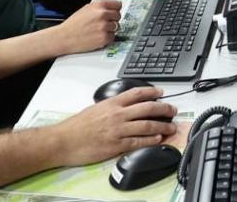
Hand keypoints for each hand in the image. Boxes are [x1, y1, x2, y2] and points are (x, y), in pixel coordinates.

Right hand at [54, 0, 120, 52]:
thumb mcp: (86, 8)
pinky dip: (107, 38)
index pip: (118, 5)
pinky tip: (97, 36)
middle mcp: (103, 14)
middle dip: (112, 20)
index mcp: (99, 5)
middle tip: (103, 23)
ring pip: (116, 27)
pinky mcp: (104, 38)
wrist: (64, 37)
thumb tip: (111, 8)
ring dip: (109, 29)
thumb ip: (100, 7)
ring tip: (98, 30)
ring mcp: (104, 26)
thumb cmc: (73, 24)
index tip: (113, 13)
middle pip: (118, 16)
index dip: (115, 10)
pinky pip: (112, 37)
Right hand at [54, 87, 177, 165]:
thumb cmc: (76, 126)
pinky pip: (138, 142)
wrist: (64, 141)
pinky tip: (158, 139)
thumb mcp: (94, 109)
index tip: (161, 92)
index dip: (152, 92)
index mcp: (112, 103)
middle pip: (147, 108)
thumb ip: (110, 107)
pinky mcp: (117, 145)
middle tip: (172, 110)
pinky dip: (150, 140)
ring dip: (162, 126)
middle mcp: (117, 114)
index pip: (137, 93)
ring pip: (146, 125)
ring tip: (171, 127)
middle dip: (163, 109)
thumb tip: (122, 108)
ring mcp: (118, 130)